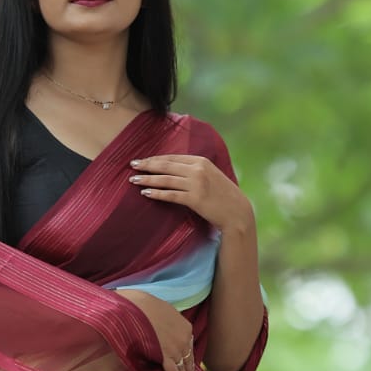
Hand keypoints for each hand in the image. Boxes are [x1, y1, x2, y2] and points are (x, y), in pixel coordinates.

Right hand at [116, 288, 195, 370]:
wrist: (137, 308)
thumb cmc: (146, 305)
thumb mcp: (164, 309)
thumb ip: (169, 322)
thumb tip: (164, 327)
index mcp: (186, 327)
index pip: (190, 346)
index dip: (189, 357)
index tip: (189, 364)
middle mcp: (184, 340)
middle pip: (189, 359)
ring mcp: (176, 349)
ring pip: (183, 368)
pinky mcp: (165, 357)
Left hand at [128, 153, 254, 234]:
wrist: (237, 212)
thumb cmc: (223, 196)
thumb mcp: (211, 176)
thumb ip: (195, 171)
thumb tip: (175, 170)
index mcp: (201, 161)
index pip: (173, 158)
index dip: (156, 158)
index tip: (143, 160)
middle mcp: (198, 170)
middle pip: (166, 165)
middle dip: (147, 165)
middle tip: (132, 165)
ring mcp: (196, 184)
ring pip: (166, 179)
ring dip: (148, 179)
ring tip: (133, 180)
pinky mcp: (195, 199)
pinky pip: (171, 195)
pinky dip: (157, 193)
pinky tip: (146, 193)